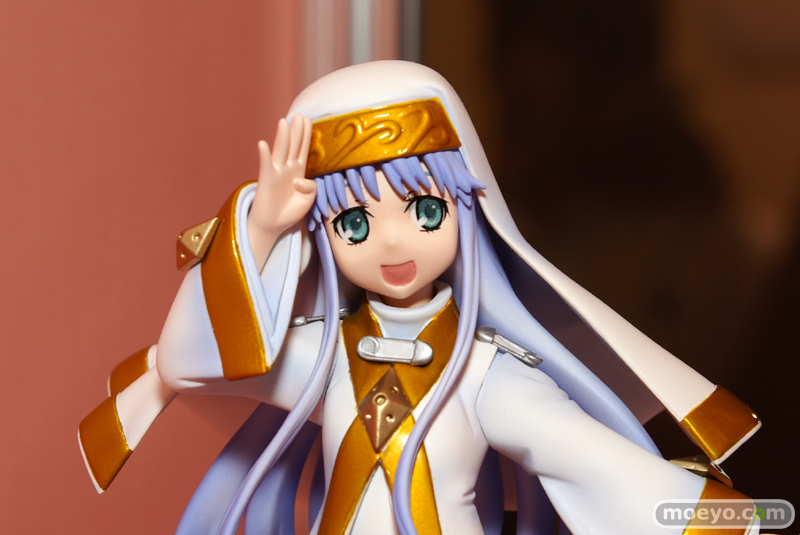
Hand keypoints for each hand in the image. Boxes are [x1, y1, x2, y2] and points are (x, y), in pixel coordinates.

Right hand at [247, 114, 316, 269]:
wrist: (273, 225)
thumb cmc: (291, 210)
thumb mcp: (310, 199)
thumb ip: (311, 187)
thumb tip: (299, 179)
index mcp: (299, 171)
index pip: (303, 149)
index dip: (306, 135)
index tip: (308, 120)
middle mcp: (287, 168)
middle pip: (293, 145)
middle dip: (296, 131)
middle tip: (299, 115)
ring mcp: (276, 172)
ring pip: (281, 151)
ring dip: (282, 136)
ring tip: (284, 122)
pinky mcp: (266, 180)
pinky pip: (265, 165)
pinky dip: (264, 155)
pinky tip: (263, 144)